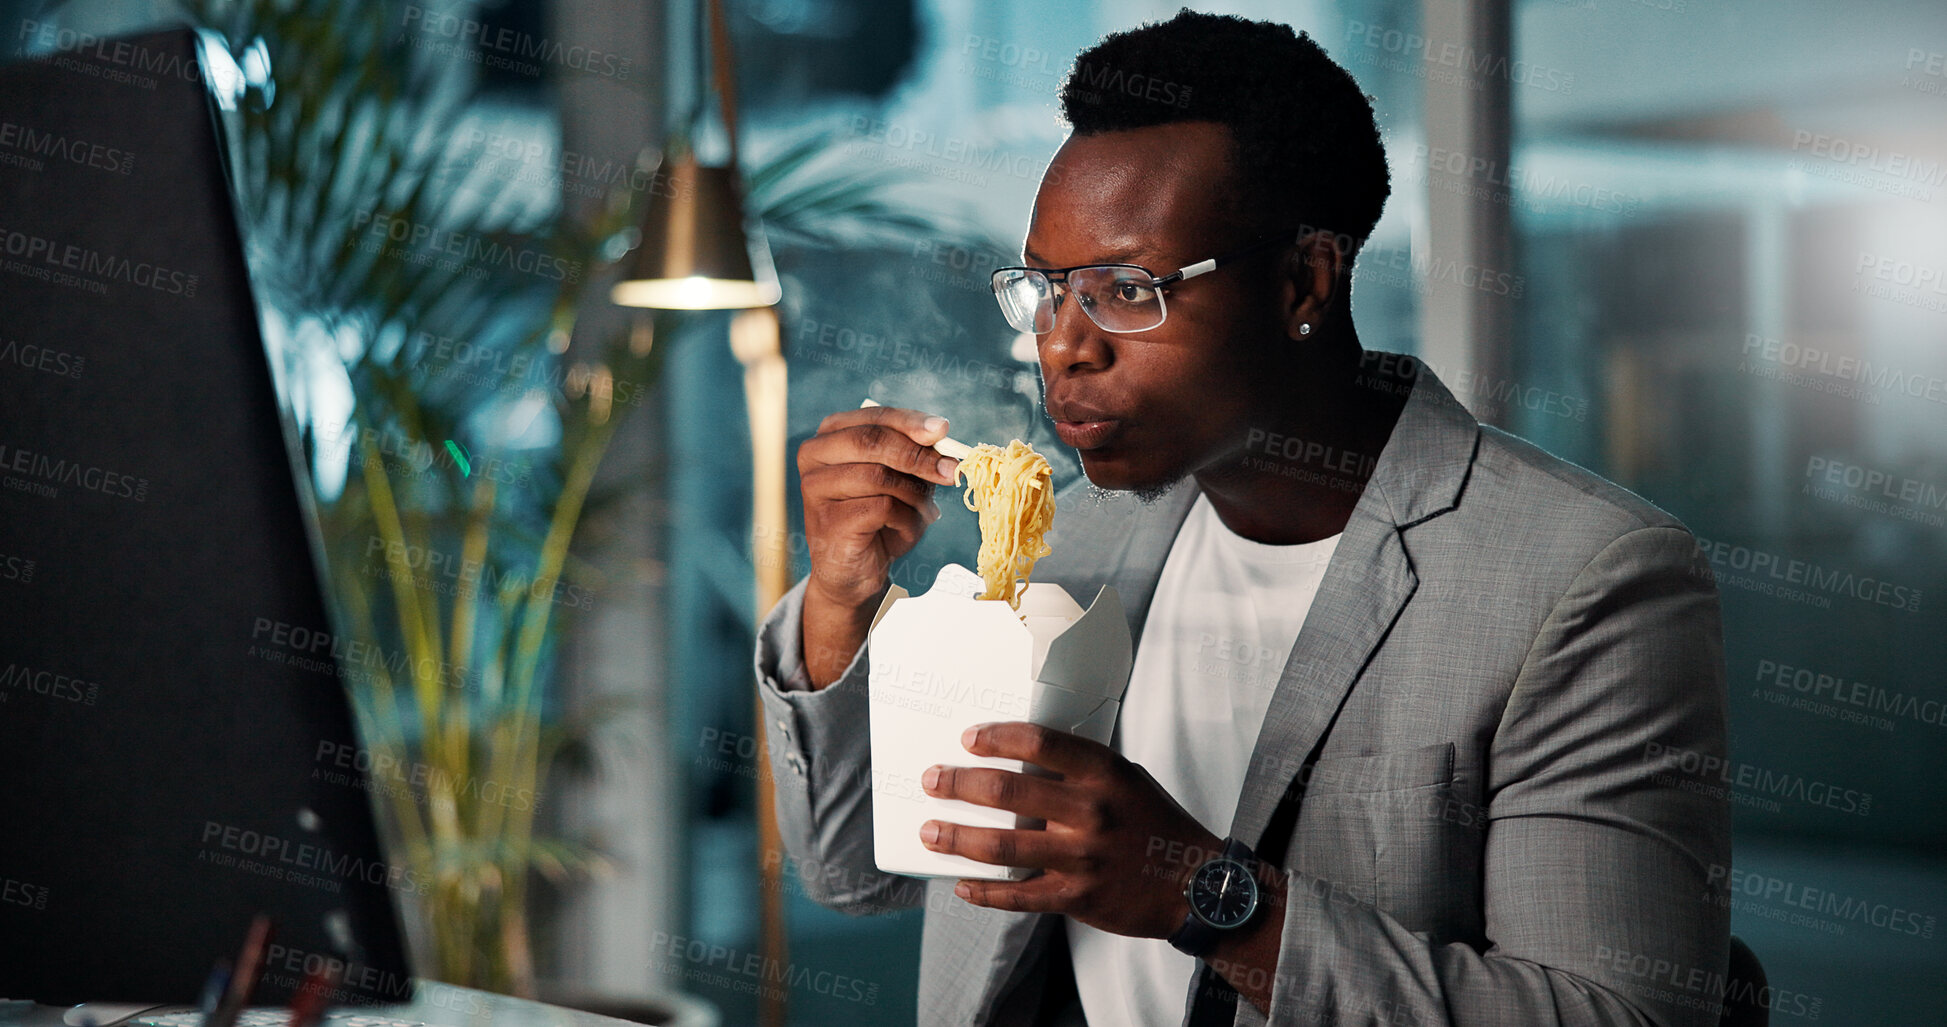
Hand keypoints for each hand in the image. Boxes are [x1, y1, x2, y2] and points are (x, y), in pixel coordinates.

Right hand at [795, 404, 959, 684]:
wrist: (856, 570)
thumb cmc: (879, 518)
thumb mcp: (900, 478)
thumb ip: (915, 453)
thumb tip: (941, 434)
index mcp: (830, 435)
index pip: (874, 417)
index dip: (911, 422)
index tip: (944, 430)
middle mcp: (814, 456)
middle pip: (873, 441)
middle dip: (918, 454)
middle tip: (949, 470)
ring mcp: (815, 488)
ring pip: (880, 476)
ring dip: (915, 495)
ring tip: (924, 512)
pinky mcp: (827, 520)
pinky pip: (882, 508)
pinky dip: (905, 519)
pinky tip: (904, 530)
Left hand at [918, 721, 1224, 939]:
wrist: (1195, 885)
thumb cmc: (1156, 824)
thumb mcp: (1127, 780)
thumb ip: (1080, 770)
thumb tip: (1019, 761)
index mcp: (1103, 773)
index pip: (1038, 743)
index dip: (996, 738)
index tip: (968, 739)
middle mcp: (1090, 811)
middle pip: (1007, 792)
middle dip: (959, 784)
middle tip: (932, 780)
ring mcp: (1081, 857)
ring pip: (1002, 846)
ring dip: (957, 838)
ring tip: (930, 831)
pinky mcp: (1076, 896)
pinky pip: (1018, 895)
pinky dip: (984, 892)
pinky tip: (961, 885)